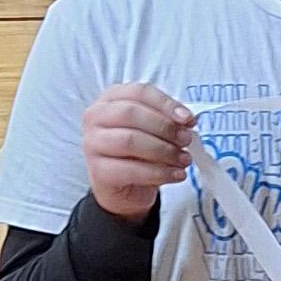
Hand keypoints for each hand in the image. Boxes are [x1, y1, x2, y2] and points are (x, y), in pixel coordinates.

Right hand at [82, 84, 195, 220]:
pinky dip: (159, 173)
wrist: (125, 188)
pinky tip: (176, 174)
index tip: (188, 118)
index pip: (139, 92)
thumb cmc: (140, 152)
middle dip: (165, 127)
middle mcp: (96, 117)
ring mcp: (92, 144)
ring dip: (164, 151)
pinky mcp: (98, 171)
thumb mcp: (154, 130)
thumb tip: (187, 119)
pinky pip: (131, 170)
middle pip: (131, 113)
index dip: (166, 104)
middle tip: (186, 140)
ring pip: (130, 140)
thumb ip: (168, 120)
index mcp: (111, 99)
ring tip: (184, 159)